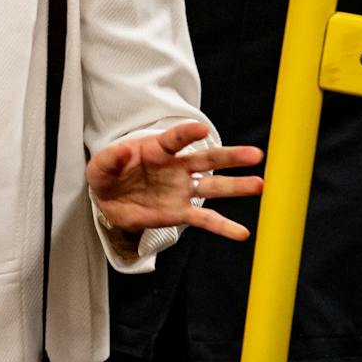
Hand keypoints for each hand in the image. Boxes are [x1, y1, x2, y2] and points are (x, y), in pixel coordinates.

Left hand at [86, 122, 263, 240]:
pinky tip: (242, 233)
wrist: (108, 199)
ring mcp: (181, 190)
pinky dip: (222, 226)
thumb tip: (123, 151)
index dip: (187, 133)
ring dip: (236, 186)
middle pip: (207, 159)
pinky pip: (204, 219)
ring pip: (213, 187)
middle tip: (255, 154)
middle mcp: (176, 168)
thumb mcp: (101, 166)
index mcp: (157, 149)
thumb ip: (112, 159)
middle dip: (231, 156)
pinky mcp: (179, 213)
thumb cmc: (108, 174)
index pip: (175, 139)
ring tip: (260, 186)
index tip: (201, 128)